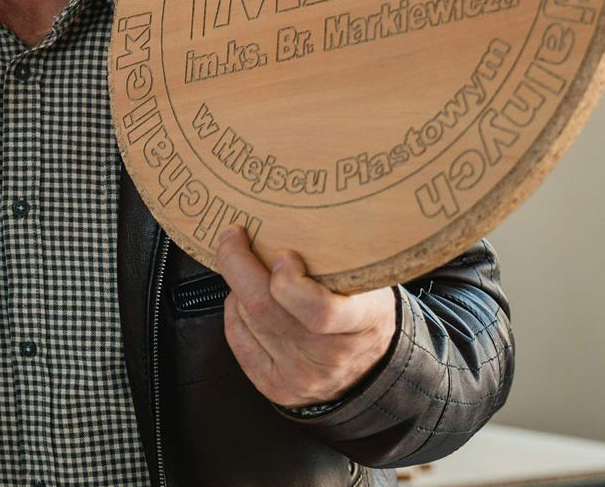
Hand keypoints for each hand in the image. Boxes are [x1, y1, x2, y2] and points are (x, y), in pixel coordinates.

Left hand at [212, 226, 396, 407]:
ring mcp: (300, 375)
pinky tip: (245, 299)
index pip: (320, 311)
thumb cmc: (366, 312)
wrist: (372, 371)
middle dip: (237, 264)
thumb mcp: (370, 282)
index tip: (282, 253)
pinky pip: (238, 338)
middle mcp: (329, 356)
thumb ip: (339, 260)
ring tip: (251, 270)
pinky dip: (235, 311)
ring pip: (246, 318)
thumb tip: (290, 216)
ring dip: (238, 288)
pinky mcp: (275, 386)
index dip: (290, 281)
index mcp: (361, 324)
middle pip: (266, 308)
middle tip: (233, 236)